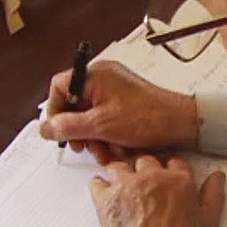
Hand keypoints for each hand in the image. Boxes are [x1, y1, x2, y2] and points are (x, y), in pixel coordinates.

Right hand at [40, 61, 197, 163]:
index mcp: (95, 75)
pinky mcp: (125, 102)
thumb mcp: (100, 126)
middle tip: (83, 146)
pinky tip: (116, 148)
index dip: (56, 111)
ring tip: (105, 152)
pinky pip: (106, 117)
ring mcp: (115, 90)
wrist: (180, 123)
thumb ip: (68, 126)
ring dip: (94, 137)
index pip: (60, 87)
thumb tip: (46, 128)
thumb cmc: (147, 118)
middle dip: (79, 130)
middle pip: (75, 104)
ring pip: (91, 115)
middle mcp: (104, 78)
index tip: (60, 131)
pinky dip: (107, 134)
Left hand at [90, 155, 225, 226]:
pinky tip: (105, 194)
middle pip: (146, 160)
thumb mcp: (210, 221)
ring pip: (120, 166)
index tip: (168, 177)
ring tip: (124, 187)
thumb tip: (217, 176)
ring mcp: (127, 185)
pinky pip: (97, 183)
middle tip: (146, 184)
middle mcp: (152, 176)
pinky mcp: (106, 199)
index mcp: (178, 180)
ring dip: (122, 174)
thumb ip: (214, 194)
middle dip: (147, 169)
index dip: (171, 169)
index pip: (174, 161)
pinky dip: (100, 186)